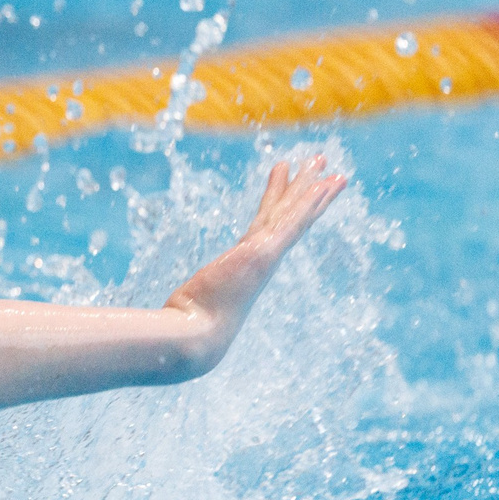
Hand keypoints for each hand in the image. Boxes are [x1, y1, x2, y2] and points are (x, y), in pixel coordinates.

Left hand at [163, 153, 346, 362]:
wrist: (195, 338)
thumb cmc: (187, 327)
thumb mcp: (187, 307)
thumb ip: (184, 305)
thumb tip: (166, 313)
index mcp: (247, 267)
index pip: (271, 230)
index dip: (287, 210)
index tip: (302, 195)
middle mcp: (263, 260)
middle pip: (291, 219)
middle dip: (310, 194)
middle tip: (332, 173)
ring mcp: (266, 256)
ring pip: (294, 213)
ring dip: (311, 187)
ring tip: (324, 161)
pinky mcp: (263, 253)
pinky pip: (291, 220)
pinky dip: (307, 201)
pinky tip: (320, 183)